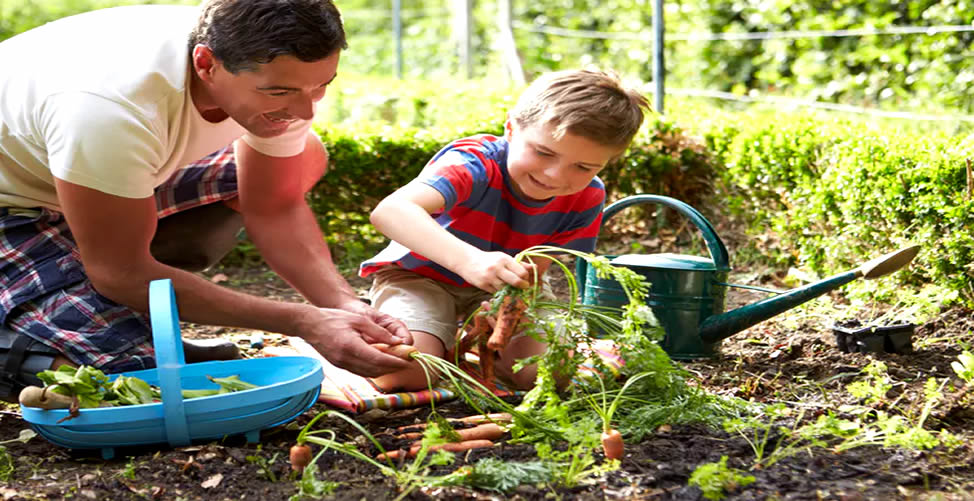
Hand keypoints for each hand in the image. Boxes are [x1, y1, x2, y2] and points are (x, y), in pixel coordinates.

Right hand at [295, 307, 413, 376]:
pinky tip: (380, 362)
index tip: (408, 361)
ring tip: (396, 362)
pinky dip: (373, 369)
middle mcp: (346, 359)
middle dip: (393, 368)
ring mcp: (341, 364)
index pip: (378, 360)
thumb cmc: (334, 318)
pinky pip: (360, 371)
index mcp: (351, 346)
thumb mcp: (359, 320)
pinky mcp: (339, 365)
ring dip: (384, 370)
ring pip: (368, 373)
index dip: (395, 363)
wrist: (309, 324)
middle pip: (375, 370)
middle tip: (406, 362)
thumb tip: (397, 342)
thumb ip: (379, 332)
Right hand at [457, 251, 534, 292]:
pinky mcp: (483, 285)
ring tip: (510, 287)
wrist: (467, 261)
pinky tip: (499, 288)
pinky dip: (500, 292)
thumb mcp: (503, 258)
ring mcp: (489, 277)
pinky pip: (496, 293)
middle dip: (522, 286)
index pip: (521, 272)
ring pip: (506, 289)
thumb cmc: (489, 260)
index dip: (526, 278)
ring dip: (511, 290)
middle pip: (516, 282)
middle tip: (523, 287)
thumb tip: (534, 267)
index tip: (525, 279)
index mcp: (504, 259)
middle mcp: (497, 268)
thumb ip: (519, 264)